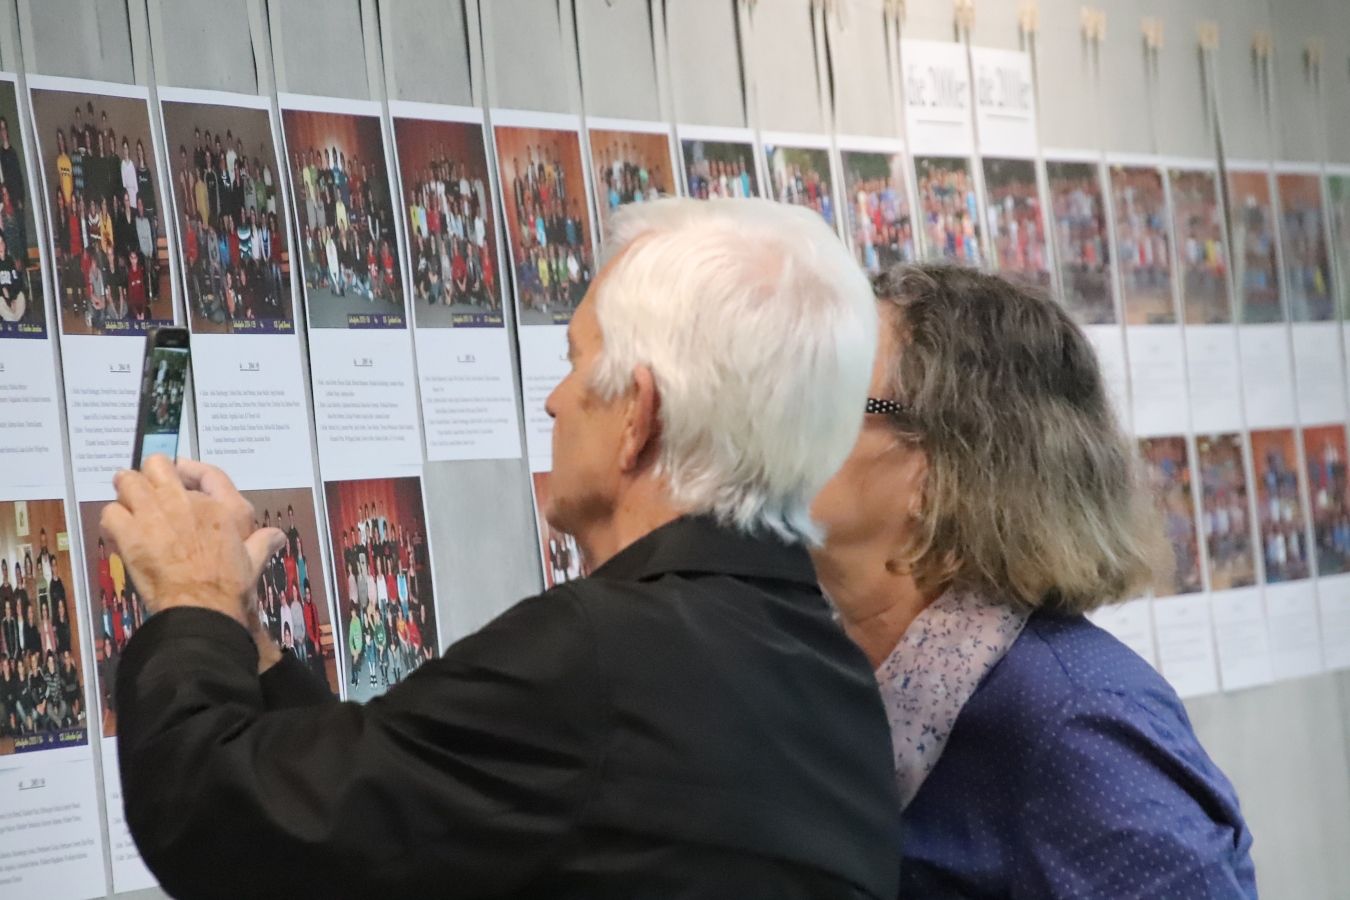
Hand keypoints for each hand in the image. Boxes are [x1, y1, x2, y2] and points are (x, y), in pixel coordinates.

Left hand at [101, 456, 283, 631]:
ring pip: (127, 482)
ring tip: (128, 509)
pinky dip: (112, 522)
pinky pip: (110, 513)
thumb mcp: (253, 561)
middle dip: (149, 476)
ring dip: (126, 493)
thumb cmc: (230, 585)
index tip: (177, 473)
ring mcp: (154, 514)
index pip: (203, 471)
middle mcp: (184, 502)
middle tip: (147, 493)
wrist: (201, 607)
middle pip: (156, 465)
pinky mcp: (129, 533)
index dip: (185, 469)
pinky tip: (118, 535)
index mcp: (218, 506)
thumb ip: (263, 543)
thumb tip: (278, 536)